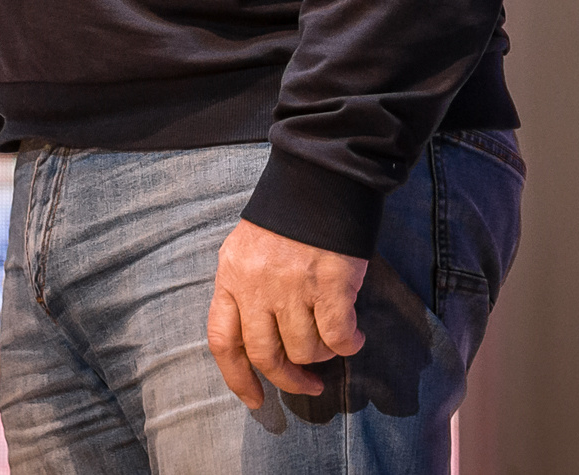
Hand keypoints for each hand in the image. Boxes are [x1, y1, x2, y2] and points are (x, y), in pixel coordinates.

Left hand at [206, 219, 368, 406]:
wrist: (319, 178)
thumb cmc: (285, 220)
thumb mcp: (247, 251)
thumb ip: (246, 292)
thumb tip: (263, 344)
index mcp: (230, 276)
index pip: (223, 340)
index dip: (237, 378)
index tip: (255, 399)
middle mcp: (256, 285)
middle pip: (265, 354)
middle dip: (288, 379)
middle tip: (309, 385)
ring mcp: (292, 285)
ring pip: (305, 349)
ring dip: (322, 354)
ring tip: (332, 341)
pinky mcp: (329, 283)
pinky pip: (338, 336)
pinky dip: (348, 344)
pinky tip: (354, 337)